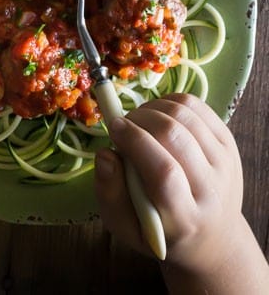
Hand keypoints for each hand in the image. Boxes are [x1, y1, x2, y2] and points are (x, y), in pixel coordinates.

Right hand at [94, 93, 268, 292]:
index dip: (136, 142)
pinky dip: (171, 101)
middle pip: (175, 136)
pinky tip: (159, 115)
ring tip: (140, 121)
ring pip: (185, 115)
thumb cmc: (162, 231)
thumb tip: (105, 154)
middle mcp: (211, 191)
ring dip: (154, 107)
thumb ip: (110, 194)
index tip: (114, 128)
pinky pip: (197, 107)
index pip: (164, 172)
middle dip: (140, 119)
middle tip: (124, 125)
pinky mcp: (230, 144)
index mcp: (184, 218)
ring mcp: (225, 164)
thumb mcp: (127, 228)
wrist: (213, 236)